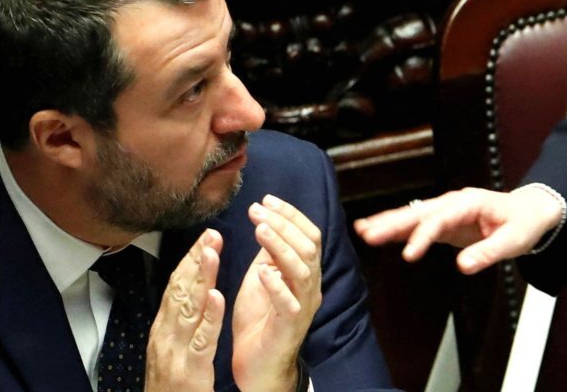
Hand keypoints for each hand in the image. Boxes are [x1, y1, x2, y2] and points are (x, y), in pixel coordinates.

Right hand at [144, 229, 224, 390]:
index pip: (176, 288)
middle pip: (180, 292)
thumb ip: (180, 321)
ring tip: (213, 252)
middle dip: (195, 261)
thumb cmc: (173, 384)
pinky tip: (218, 296)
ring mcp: (175, 353)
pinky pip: (201, 340)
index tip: (206, 237)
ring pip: (188, 309)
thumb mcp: (172, 348)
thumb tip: (193, 291)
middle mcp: (165, 336)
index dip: (190, 261)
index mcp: (163, 329)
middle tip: (212, 234)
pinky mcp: (190, 370)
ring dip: (201, 279)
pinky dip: (209, 317)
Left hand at [230, 195, 322, 391]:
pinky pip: (289, 302)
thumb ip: (268, 256)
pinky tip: (262, 271)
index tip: (266, 199)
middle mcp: (310, 286)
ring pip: (302, 269)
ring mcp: (303, 305)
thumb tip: (266, 224)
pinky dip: (276, 285)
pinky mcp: (291, 326)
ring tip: (259, 229)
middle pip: (308, 246)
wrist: (259, 366)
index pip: (308, 235)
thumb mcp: (261, 281)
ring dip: (281, 246)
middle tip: (257, 209)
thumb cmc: (259, 323)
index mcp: (304, 273)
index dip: (290, 215)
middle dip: (283, 224)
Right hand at [354, 186, 562, 273]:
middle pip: (419, 212)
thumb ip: (488, 252)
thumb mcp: (514, 240)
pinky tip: (376, 232)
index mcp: (470, 203)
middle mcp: (455, 203)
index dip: (423, 236)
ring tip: (362, 230)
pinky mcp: (445, 222)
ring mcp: (448, 211)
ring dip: (389, 222)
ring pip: (414, 214)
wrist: (532, 211)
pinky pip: (418, 224)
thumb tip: (463, 266)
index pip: (440, 219)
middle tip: (367, 233)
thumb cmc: (524, 223)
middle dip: (393, 222)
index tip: (408, 255)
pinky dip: (398, 228)